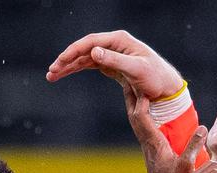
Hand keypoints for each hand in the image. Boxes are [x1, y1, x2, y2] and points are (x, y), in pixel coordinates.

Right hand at [47, 30, 182, 98]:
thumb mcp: (136, 70)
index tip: (60, 62)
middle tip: (51, 72)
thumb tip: (93, 52)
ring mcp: (112, 54)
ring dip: (68, 66)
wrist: (165, 88)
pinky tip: (65, 74)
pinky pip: (90, 65)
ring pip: (85, 58)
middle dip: (66, 60)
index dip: (73, 51)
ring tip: (52, 76)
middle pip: (84, 49)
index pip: (91, 42)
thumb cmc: (155, 78)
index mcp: (119, 40)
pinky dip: (77, 69)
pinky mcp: (111, 65)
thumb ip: (115, 61)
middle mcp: (114, 44)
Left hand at [127, 82, 206, 172]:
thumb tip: (204, 127)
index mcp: (155, 145)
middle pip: (134, 116)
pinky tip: (145, 111)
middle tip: (127, 76)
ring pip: (136, 122)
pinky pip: (142, 128)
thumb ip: (194, 146)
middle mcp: (148, 145)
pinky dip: (142, 115)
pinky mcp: (151, 153)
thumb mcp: (188, 166)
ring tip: (133, 87)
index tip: (141, 84)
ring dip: (135, 104)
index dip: (141, 101)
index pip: (142, 118)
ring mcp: (148, 149)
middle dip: (131, 96)